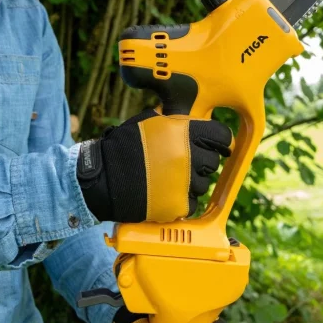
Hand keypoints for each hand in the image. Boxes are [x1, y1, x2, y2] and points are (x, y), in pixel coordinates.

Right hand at [77, 109, 232, 222]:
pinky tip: (165, 193)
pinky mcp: (179, 205)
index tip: (220, 146)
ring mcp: (185, 182)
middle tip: (184, 164)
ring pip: (204, 185)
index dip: (222, 141)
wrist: (101, 178)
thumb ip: (176, 120)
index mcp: (183, 132)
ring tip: (169, 179)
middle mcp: (188, 156)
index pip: (221, 136)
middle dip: (202, 162)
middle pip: (213, 162)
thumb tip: (197, 117)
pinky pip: (192, 203)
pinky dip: (182, 200)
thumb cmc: (123, 147)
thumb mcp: (149, 121)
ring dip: (191, 183)